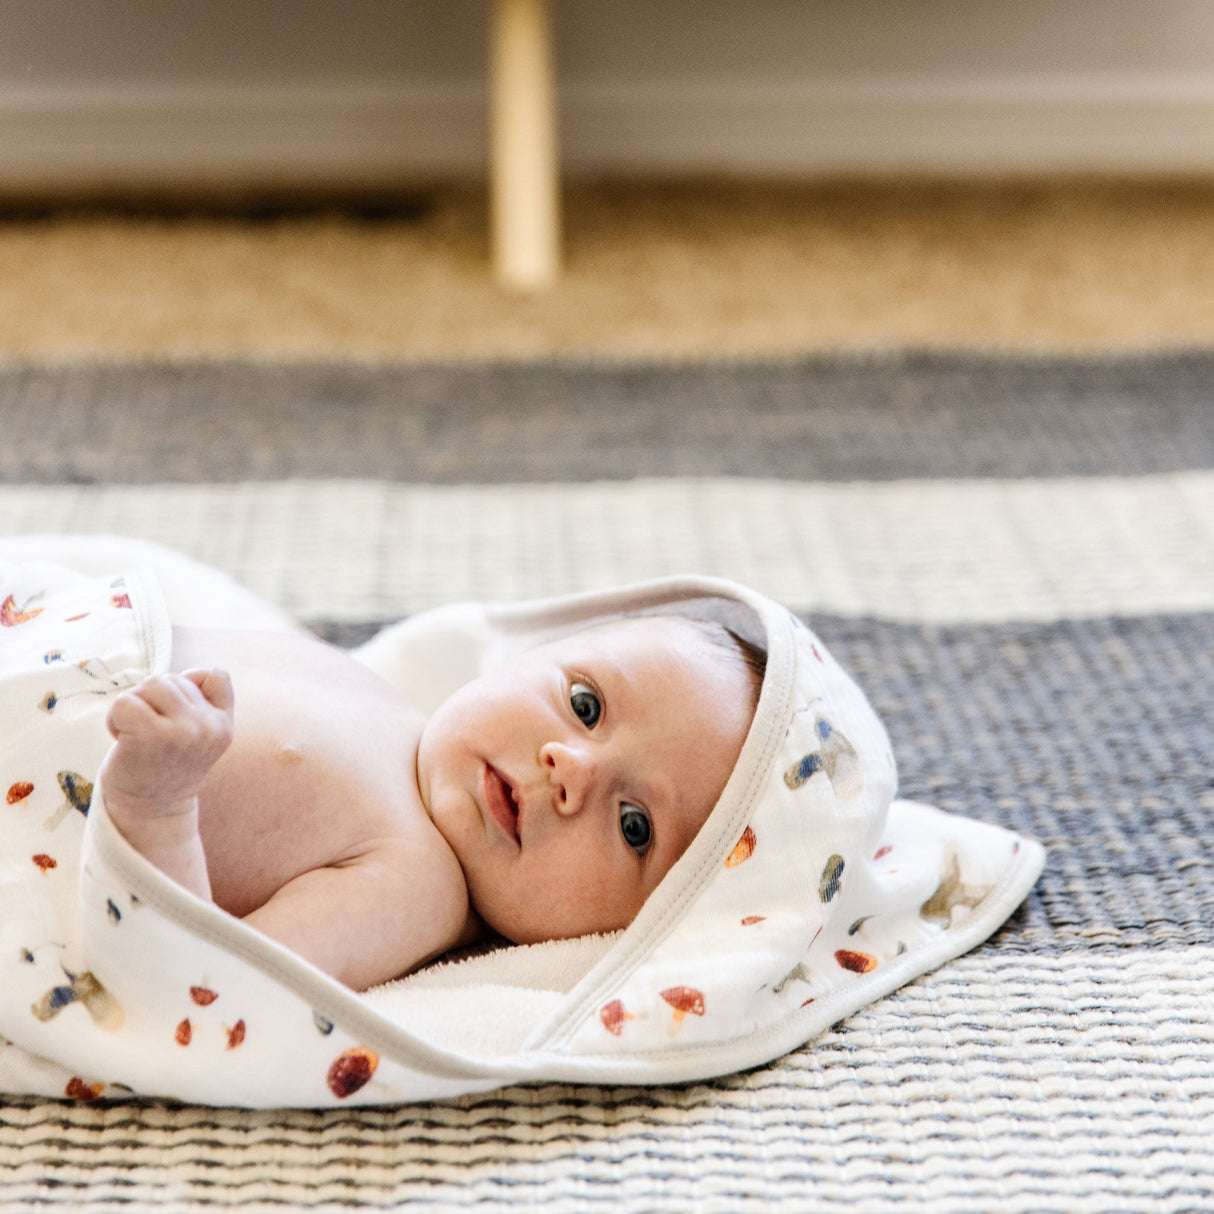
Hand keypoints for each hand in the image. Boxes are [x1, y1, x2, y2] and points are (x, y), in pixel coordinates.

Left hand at [100, 669, 234, 821]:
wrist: (149, 813)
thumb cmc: (165, 766)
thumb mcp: (198, 735)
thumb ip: (203, 702)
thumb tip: (190, 673)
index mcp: (223, 725)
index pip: (216, 675)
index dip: (189, 686)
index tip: (174, 718)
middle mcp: (209, 726)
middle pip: (172, 679)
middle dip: (152, 700)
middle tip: (149, 733)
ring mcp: (183, 731)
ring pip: (150, 684)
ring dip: (133, 705)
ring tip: (134, 733)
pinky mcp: (152, 735)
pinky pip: (125, 702)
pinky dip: (114, 718)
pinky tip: (121, 738)